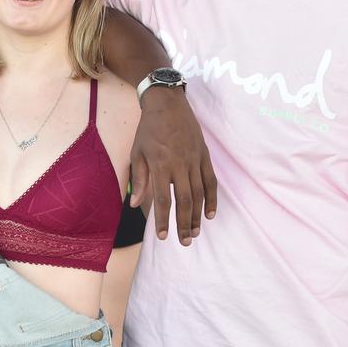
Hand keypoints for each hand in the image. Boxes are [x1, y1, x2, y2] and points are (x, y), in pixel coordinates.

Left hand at [129, 88, 216, 244]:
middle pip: (184, 201)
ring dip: (197, 216)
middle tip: (184, 242)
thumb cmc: (149, 130)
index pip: (163, 199)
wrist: (168, 105)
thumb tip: (135, 205)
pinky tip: (210, 214)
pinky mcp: (204, 156)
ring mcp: (195, 160)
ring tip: (195, 233)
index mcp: (161, 164)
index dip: (163, 220)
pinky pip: (211, 181)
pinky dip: (212, 199)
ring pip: (199, 194)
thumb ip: (139, 180)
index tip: (163, 236)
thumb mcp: (137, 153)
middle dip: (184, 224)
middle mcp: (180, 164)